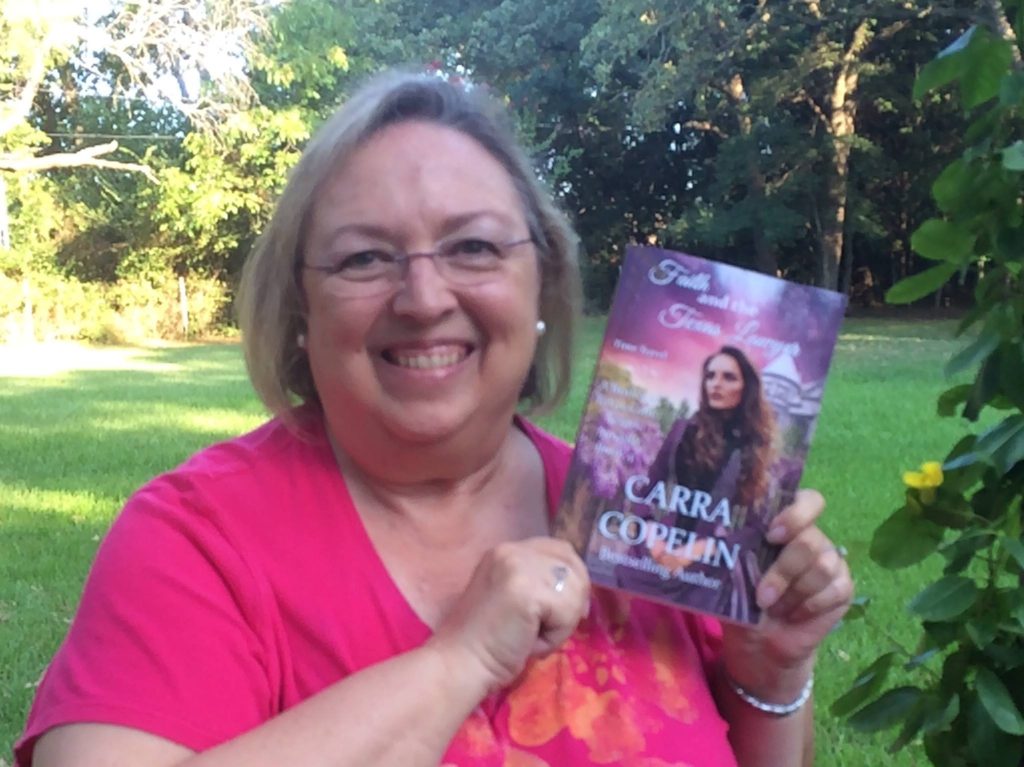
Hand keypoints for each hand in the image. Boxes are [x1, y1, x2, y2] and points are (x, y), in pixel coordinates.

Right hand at [428, 537, 589, 694]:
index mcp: (507, 550)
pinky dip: (555, 635)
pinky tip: (529, 644)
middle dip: (572, 599)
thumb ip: (540, 584)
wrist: (458, 664)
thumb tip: (580, 591)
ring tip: (531, 636)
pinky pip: (567, 612)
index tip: (560, 610)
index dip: (571, 579)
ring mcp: (518, 565)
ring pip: (574, 589)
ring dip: (562, 621)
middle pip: (572, 564)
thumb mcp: (515, 599)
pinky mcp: (526, 588)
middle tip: (546, 628)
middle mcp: (513, 549)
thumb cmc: (487, 642)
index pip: (561, 550)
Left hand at [721, 489, 852, 696]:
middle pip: (810, 540)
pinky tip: (792, 614)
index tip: (771, 533)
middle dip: (783, 570)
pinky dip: (808, 605)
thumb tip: (711, 537)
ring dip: (792, 592)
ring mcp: (831, 562)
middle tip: (762, 594)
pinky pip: (835, 590)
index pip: (808, 500)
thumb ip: (733, 551)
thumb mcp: (731, 573)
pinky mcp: (843, 588)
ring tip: (771, 606)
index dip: (795, 513)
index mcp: (786, 525)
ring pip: (822, 566)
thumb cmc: (742, 599)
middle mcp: (812, 538)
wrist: (759, 641)